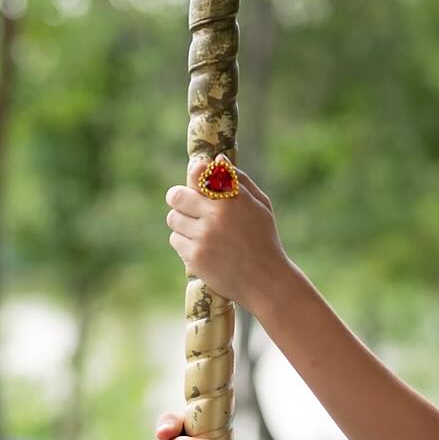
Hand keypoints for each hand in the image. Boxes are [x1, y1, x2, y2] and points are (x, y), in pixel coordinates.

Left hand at [165, 160, 289, 310]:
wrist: (265, 281)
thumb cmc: (264, 239)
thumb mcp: (261, 205)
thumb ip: (238, 180)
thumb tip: (217, 158)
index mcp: (232, 198)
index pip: (198, 173)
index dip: (194, 173)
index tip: (196, 179)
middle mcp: (215, 215)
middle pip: (176, 196)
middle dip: (179, 198)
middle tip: (188, 205)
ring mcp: (203, 237)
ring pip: (173, 219)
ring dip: (182, 222)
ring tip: (199, 230)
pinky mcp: (195, 257)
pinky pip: (176, 240)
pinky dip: (184, 243)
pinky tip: (201, 247)